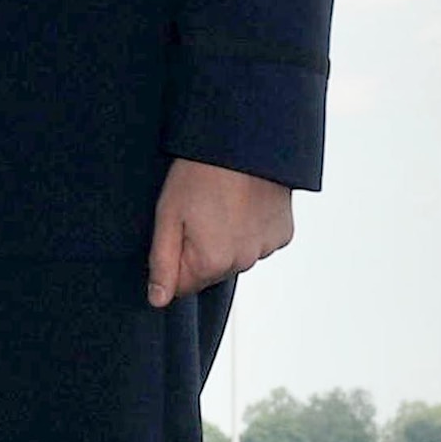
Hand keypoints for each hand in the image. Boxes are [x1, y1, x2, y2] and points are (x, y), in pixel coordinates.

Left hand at [146, 158, 293, 306]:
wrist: (245, 141)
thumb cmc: (200, 173)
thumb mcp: (167, 213)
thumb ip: (161, 261)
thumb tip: (157, 300)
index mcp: (212, 262)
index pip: (183, 285)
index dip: (173, 257)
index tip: (175, 227)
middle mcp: (243, 263)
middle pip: (211, 270)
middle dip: (199, 248)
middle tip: (197, 208)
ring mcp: (266, 249)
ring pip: (236, 255)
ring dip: (226, 238)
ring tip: (221, 200)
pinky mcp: (283, 233)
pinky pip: (259, 241)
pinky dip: (250, 227)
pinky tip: (243, 201)